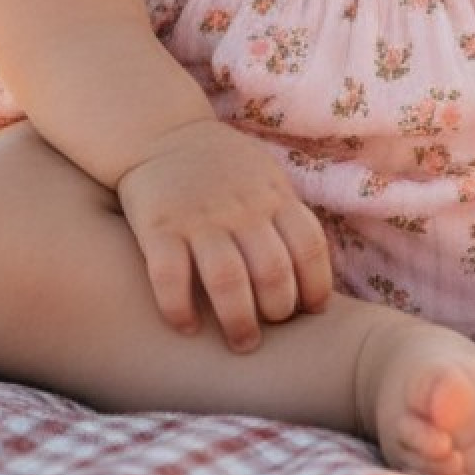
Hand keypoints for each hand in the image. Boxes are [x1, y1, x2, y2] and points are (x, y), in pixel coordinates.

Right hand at [115, 117, 334, 349]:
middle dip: (279, 310)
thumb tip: (314, 276)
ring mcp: (198, 218)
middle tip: (272, 328)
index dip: (316, 285)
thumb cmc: (222, 166)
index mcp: (272, 195)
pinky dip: (179, 308)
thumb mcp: (266, 177)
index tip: (310, 310)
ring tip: (242, 343)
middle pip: (273, 269)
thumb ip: (286, 217)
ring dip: (239, 321)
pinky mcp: (158, 227)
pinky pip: (170, 276)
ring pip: (227, 280)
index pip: (309, 246)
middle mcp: (240, 208)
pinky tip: (187, 326)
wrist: (159, 131)